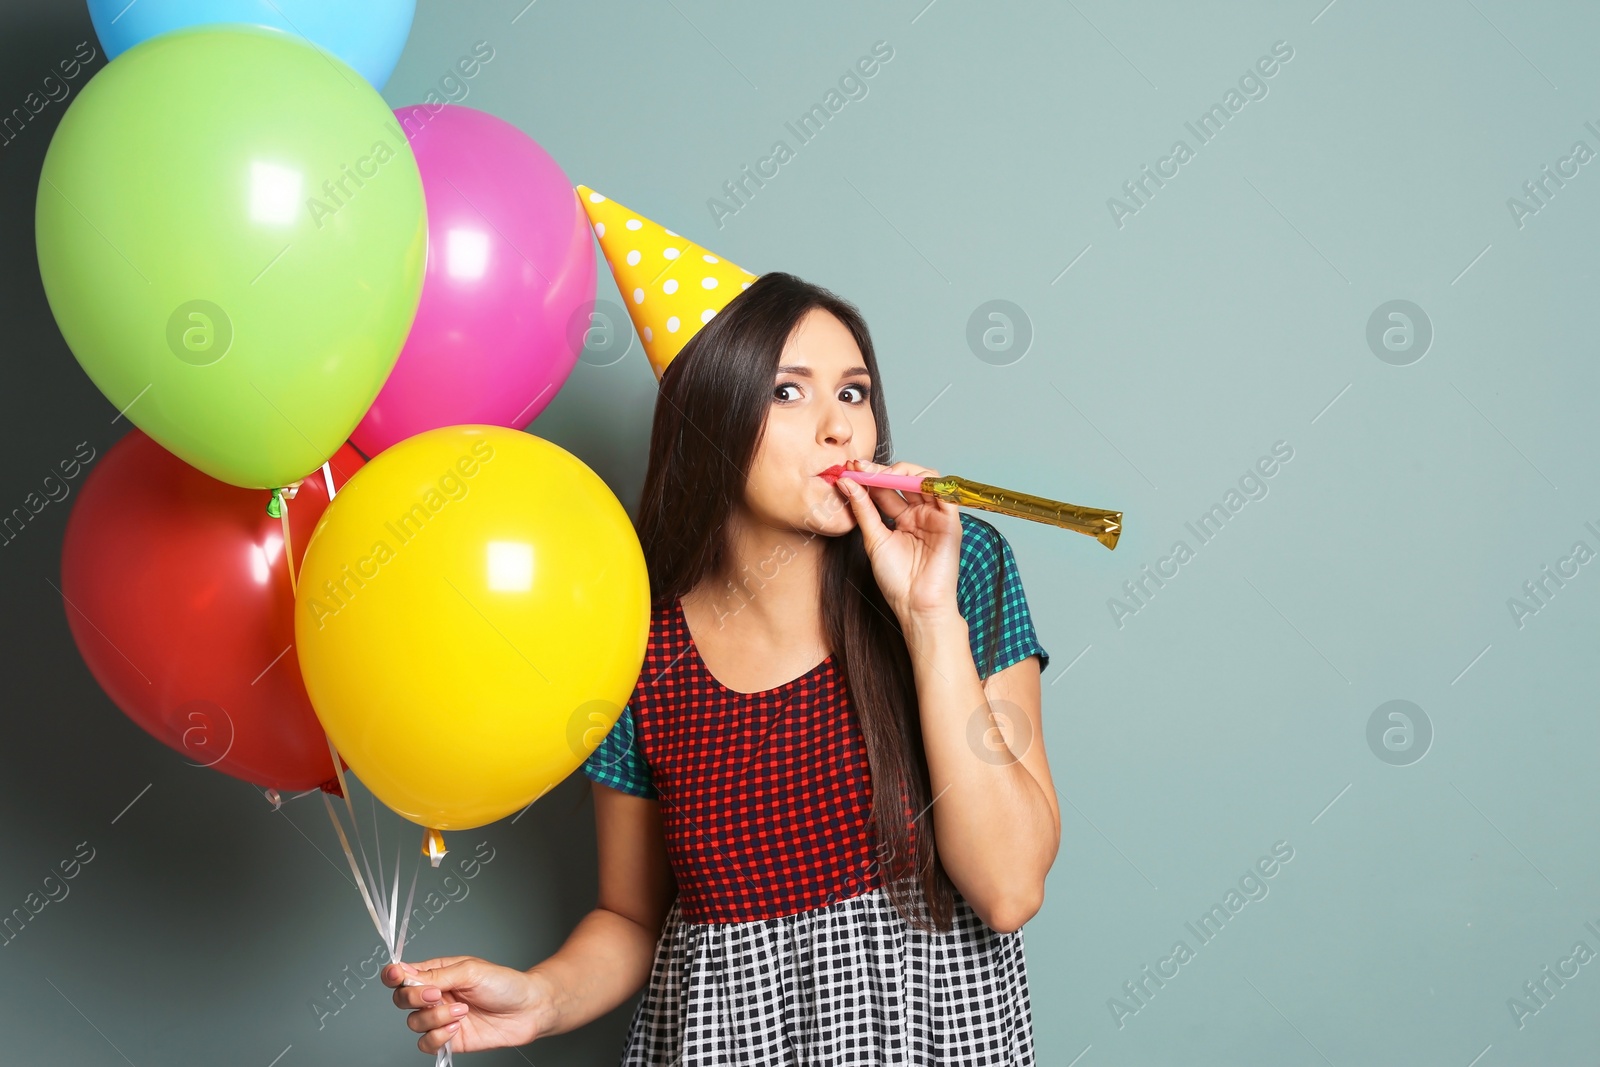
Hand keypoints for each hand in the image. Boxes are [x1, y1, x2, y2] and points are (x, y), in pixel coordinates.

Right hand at [383, 955, 546, 1054]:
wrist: (528, 1009)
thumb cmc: (505, 984)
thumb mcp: (470, 971)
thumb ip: (437, 974)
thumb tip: (406, 973)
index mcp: (438, 973)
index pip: (403, 974)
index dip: (393, 975)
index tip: (397, 976)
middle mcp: (435, 996)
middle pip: (402, 999)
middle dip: (414, 998)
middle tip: (437, 995)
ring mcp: (440, 1018)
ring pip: (414, 1023)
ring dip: (436, 1017)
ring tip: (462, 1010)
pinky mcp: (448, 1039)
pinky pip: (426, 1043)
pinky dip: (439, 1035)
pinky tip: (458, 1027)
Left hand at [833, 458, 961, 621]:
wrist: (916, 605)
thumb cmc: (896, 579)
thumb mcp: (873, 539)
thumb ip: (863, 509)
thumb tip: (847, 483)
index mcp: (901, 518)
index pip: (886, 488)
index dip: (869, 476)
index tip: (850, 469)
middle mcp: (919, 513)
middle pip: (904, 479)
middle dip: (882, 470)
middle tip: (861, 467)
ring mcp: (935, 516)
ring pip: (925, 480)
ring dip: (903, 472)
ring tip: (880, 474)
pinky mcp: (951, 521)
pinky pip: (945, 494)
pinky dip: (930, 483)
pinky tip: (908, 481)